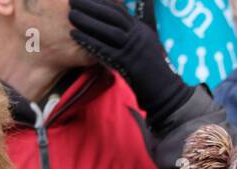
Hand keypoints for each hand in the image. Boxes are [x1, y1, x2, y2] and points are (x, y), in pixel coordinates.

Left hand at [68, 0, 189, 123]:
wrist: (165, 92)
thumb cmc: (154, 73)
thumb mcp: (146, 47)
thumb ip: (133, 35)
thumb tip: (118, 26)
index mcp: (142, 31)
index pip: (120, 10)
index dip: (101, 2)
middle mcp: (139, 37)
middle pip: (113, 16)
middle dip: (92, 6)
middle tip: (73, 0)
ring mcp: (134, 50)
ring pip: (108, 30)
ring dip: (88, 21)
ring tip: (71, 15)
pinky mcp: (127, 63)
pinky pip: (105, 49)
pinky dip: (89, 41)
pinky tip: (75, 35)